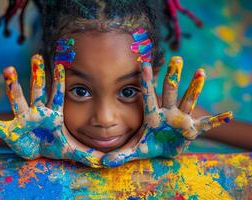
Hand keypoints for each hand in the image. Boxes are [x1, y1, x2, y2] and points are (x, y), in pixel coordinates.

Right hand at [0, 54, 103, 167]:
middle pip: (38, 90)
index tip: (62, 64)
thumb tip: (106, 162)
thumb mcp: (71, 149)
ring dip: (13, 86)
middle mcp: (38, 112)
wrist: (38, 152)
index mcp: (53, 114)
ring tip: (8, 70)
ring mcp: (24, 120)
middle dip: (37, 74)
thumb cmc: (55, 144)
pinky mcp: (12, 131)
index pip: (58, 95)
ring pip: (18, 100)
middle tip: (37, 56)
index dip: (59, 81)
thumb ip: (87, 153)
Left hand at [102, 56, 232, 166]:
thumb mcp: (135, 150)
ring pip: (188, 100)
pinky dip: (217, 120)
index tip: (143, 64)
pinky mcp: (192, 129)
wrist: (163, 151)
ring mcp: (181, 118)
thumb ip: (121, 154)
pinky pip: (206, 124)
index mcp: (152, 115)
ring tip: (200, 72)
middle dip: (173, 76)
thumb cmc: (148, 145)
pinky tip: (228, 115)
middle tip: (176, 58)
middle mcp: (167, 112)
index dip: (146, 82)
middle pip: (170, 92)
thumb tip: (103, 162)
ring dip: (194, 88)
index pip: (148, 96)